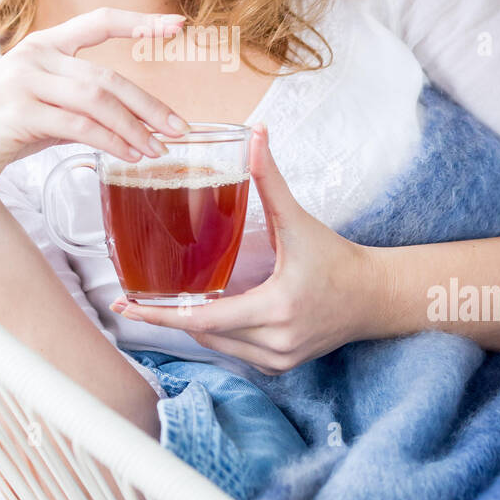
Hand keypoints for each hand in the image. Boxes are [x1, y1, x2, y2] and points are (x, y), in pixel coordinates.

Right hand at [0, 7, 189, 195]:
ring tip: (158, 149)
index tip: (178, 26)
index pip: (99, 22)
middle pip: (107, 77)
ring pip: (97, 100)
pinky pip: (78, 125)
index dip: (139, 23)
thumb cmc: (3, 128)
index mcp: (45, 45)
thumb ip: (85, 108)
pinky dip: (111, 142)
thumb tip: (138, 126)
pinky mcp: (19, 111)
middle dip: (149, 105)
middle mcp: (35, 56)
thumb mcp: (49, 109)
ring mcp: (25, 81)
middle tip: (181, 128)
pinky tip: (130, 155)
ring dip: (133, 128)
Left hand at [109, 123, 390, 372]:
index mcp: (277, 307)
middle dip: (169, 316)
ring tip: (168, 300)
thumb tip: (255, 133)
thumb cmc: (337, 258)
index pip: (204, 320)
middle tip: (131, 298)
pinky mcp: (281, 366)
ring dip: (195, 324)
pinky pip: (235, 351)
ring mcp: (279, 360)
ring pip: (217, 345)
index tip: (125, 305)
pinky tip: (209, 311)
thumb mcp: (299, 220)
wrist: (375, 297)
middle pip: (204, 334)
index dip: (161, 314)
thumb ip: (271, 179)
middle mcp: (276, 342)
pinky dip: (218, 333)